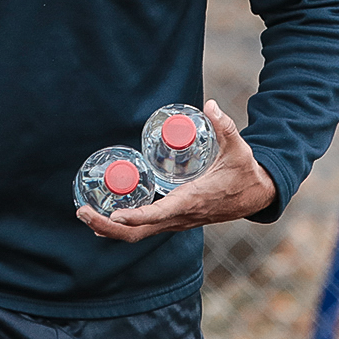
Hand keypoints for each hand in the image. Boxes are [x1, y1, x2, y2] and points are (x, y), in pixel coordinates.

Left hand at [75, 100, 276, 241]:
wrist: (256, 196)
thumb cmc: (244, 172)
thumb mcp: (238, 149)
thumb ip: (224, 126)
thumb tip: (210, 104)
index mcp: (193, 201)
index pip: (160, 213)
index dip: (137, 216)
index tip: (114, 214)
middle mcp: (181, 216)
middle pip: (139, 232)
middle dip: (109, 226)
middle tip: (83, 212)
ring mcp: (177, 221)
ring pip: (140, 233)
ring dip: (111, 228)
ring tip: (85, 215)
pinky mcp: (175, 220)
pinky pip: (146, 228)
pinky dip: (123, 226)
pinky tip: (105, 219)